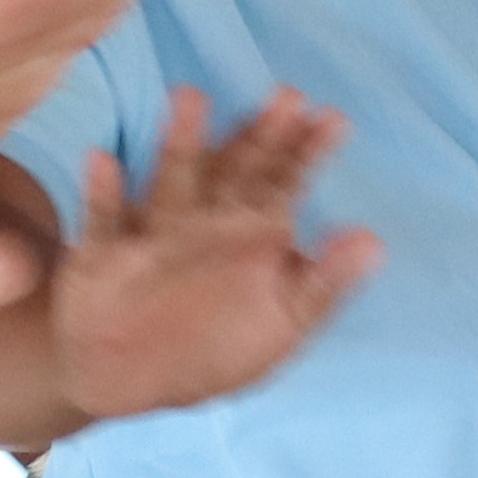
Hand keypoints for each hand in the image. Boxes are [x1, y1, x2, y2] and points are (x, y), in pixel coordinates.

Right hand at [46, 88, 376, 421]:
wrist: (121, 381)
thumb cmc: (210, 351)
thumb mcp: (283, 326)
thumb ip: (324, 284)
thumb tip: (375, 243)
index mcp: (248, 239)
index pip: (281, 186)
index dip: (306, 153)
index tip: (332, 118)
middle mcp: (203, 225)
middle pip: (234, 171)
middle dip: (259, 136)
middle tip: (286, 96)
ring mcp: (152, 236)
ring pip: (170, 182)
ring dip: (180, 143)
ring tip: (190, 97)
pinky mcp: (101, 256)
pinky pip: (101, 222)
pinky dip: (102, 194)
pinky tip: (102, 160)